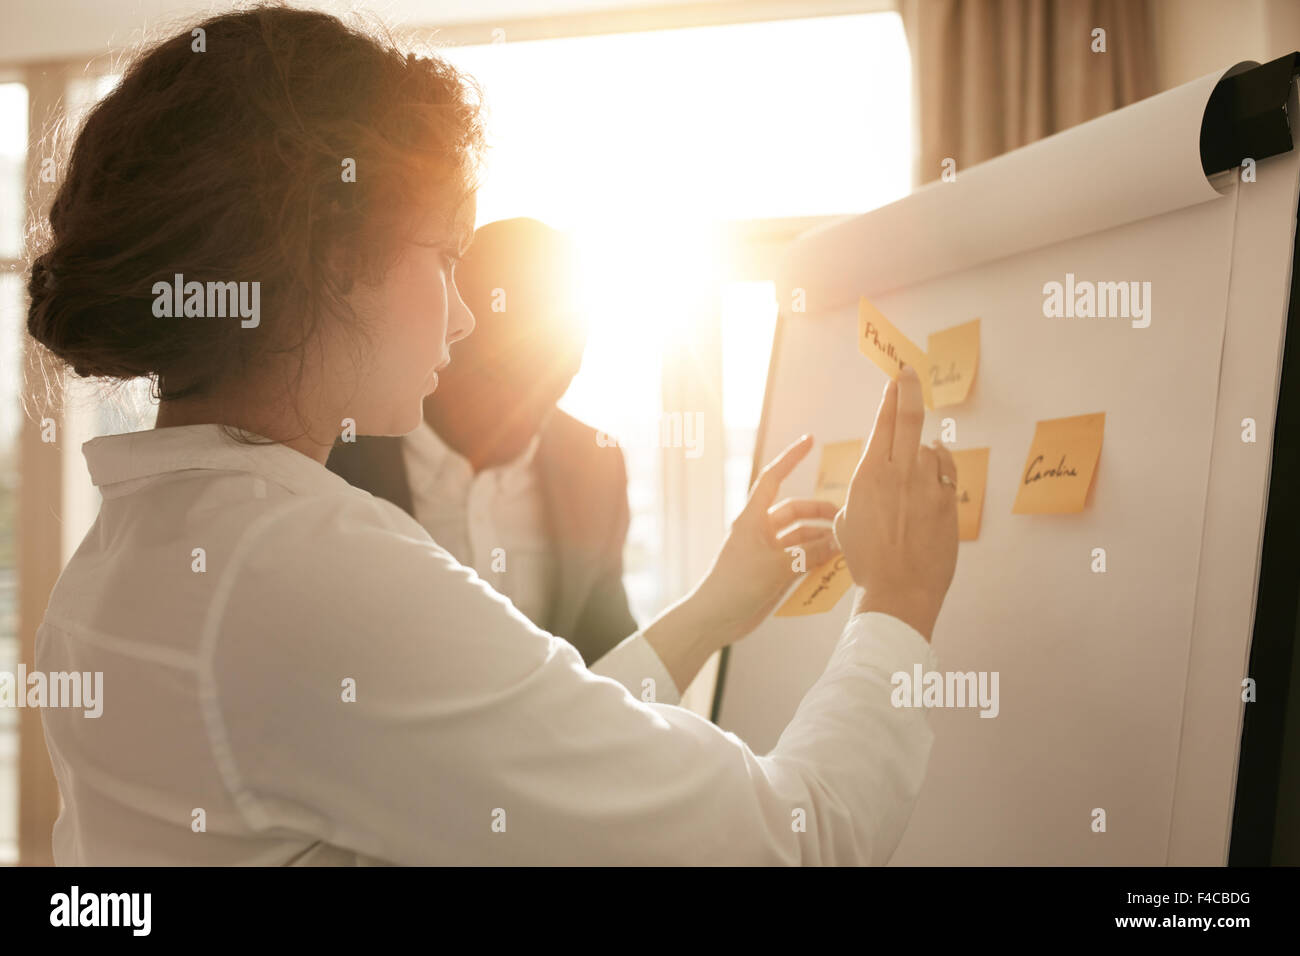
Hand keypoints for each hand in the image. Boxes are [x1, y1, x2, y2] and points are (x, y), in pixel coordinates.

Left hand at [689, 434, 840, 645]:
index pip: (774, 478)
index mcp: (753, 518)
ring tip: (844, 547)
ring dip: (821, 541)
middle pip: (796, 512)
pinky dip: (816, 561)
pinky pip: (800, 560)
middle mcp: (761, 531)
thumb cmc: (735, 586)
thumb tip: (837, 545)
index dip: (791, 458)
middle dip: (820, 513)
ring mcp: (768, 553)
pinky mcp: (773, 573)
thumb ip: (808, 555)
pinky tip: (834, 566)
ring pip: (801, 538)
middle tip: (845, 519)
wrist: (715, 619)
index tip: (809, 440)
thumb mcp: (776, 567)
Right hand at [834, 365, 958, 640]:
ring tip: (918, 461)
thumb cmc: (867, 560)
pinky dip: (941, 466)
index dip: (891, 395)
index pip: (883, 422)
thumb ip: (864, 489)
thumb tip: (877, 476)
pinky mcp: (949, 502)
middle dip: (910, 388)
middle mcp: (899, 473)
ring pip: (932, 449)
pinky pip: (947, 472)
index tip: (896, 377)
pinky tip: (936, 469)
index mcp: (869, 475)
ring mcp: (928, 486)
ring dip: (925, 449)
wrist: (899, 590)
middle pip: (910, 417)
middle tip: (911, 371)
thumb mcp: (849, 519)